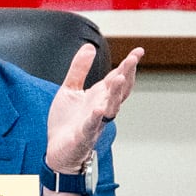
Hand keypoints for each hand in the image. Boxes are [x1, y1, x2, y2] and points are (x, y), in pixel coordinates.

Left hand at [46, 43, 141, 175]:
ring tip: (119, 77)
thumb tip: (90, 46)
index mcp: (99, 95)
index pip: (117, 77)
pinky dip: (95, 118)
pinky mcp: (83, 135)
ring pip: (110, 107)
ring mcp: (94, 122)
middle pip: (118, 90)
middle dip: (126, 75)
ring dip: (116, 93)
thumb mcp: (70, 88)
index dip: (128, 64)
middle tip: (133, 59)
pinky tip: (98, 109)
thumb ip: (79, 68)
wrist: (57, 150)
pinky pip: (91, 126)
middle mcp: (101, 107)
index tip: (138, 51)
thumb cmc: (67, 122)